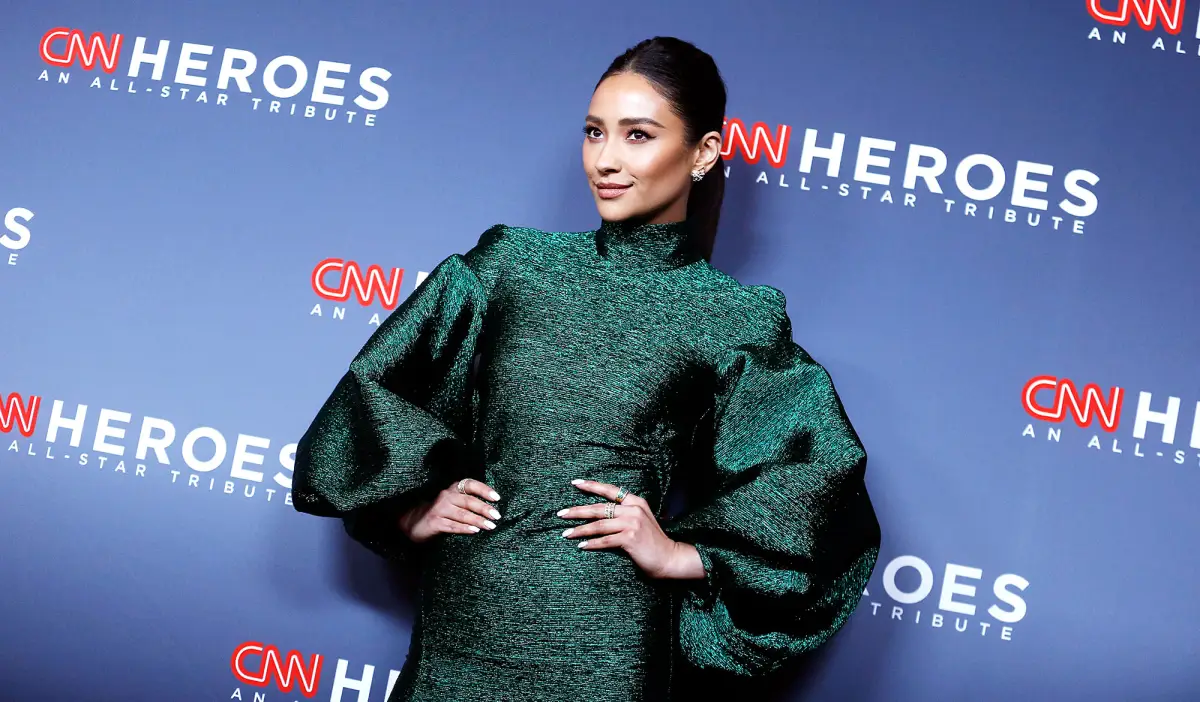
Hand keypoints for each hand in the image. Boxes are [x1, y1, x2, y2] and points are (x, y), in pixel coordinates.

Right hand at [398, 478, 501, 543]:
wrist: (415, 521)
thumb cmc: (441, 512)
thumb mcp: (454, 502)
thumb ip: (469, 501)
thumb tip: (493, 508)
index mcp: (453, 489)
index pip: (470, 484)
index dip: (484, 490)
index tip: (497, 498)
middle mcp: (446, 496)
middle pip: (469, 501)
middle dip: (485, 509)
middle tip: (497, 516)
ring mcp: (439, 509)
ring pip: (462, 514)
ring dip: (478, 520)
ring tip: (490, 526)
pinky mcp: (434, 522)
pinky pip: (452, 526)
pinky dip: (464, 528)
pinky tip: (474, 531)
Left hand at [558, 479, 704, 579]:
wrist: (670, 557)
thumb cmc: (653, 542)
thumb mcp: (641, 521)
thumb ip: (624, 515)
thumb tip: (599, 516)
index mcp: (636, 502)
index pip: (610, 490)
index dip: (591, 486)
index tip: (575, 483)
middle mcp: (633, 509)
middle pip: (599, 508)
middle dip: (577, 511)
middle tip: (560, 514)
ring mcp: (632, 523)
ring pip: (598, 525)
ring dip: (580, 530)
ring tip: (566, 534)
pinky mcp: (630, 538)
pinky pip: (604, 541)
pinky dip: (591, 544)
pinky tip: (581, 546)